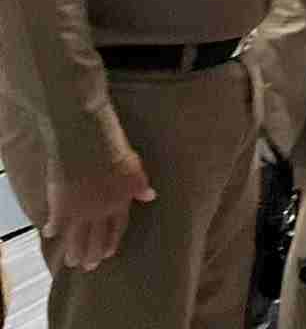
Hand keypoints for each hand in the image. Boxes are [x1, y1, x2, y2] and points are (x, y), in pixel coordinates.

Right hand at [44, 153, 155, 270]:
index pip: (117, 228)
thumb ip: (140, 184)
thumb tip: (150, 196)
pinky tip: (50, 234)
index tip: (108, 254)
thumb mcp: (135, 166)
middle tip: (89, 267)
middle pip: (96, 237)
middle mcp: (100, 210)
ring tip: (71, 262)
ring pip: (77, 236)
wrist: (85, 143)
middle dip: (93, 254)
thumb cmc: (113, 149)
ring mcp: (79, 209)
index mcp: (120, 201)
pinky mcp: (60, 203)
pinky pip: (56, 221)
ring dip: (74, 250)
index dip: (112, 241)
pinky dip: (52, 229)